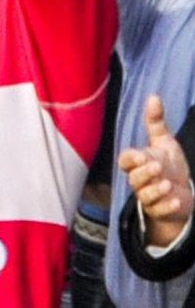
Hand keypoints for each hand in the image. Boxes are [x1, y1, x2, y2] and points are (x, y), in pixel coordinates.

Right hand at [120, 94, 193, 250]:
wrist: (181, 192)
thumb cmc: (169, 165)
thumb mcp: (164, 142)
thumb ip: (156, 122)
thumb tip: (154, 96)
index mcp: (138, 163)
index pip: (125, 160)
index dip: (131, 159)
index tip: (141, 155)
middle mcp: (140, 180)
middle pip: (134, 178)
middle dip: (145, 173)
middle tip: (158, 167)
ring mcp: (149, 197)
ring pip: (144, 195)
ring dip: (155, 190)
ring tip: (168, 184)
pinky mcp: (159, 210)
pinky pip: (158, 210)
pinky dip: (166, 205)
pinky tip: (176, 199)